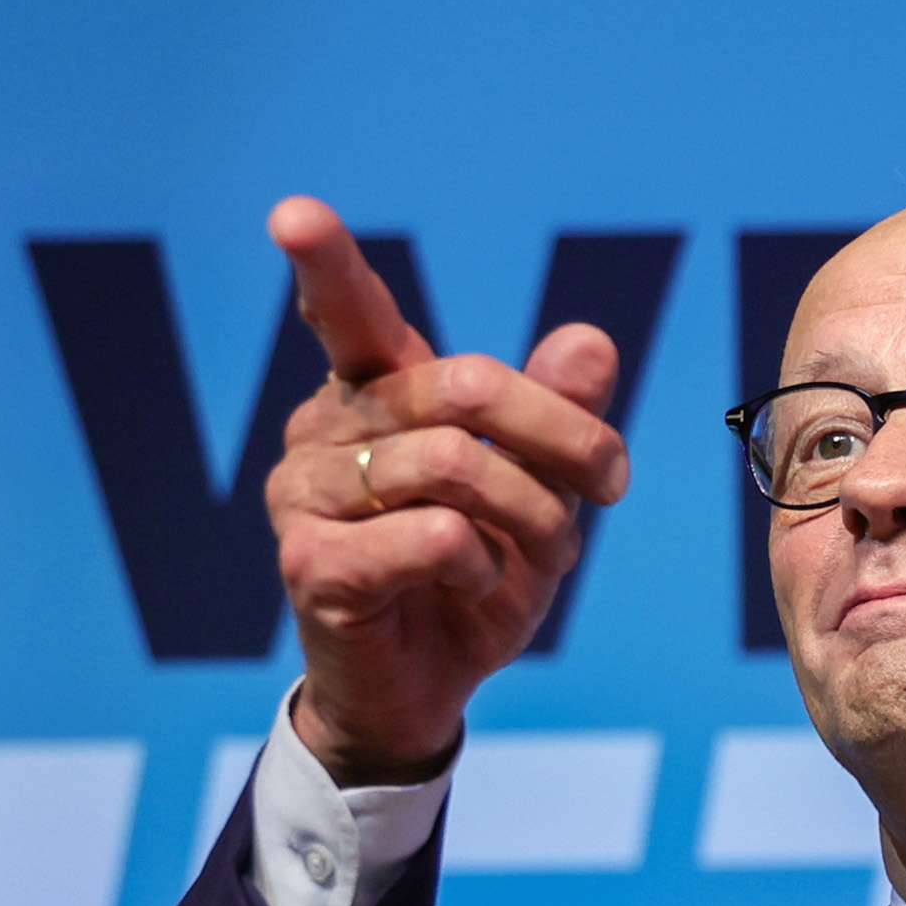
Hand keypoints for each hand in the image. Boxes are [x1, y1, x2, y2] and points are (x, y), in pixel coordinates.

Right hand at [261, 196, 629, 783]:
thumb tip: (592, 343)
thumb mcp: (539, 491)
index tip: (294, 215)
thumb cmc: (472, 578)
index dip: (324, 263)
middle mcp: (325, 429)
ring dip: (536, 513)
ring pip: (456, 464)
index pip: (346, 313)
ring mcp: (305, 496)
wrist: (426, 690)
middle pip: (465, 387)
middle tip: (611, 485)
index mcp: (372, 391)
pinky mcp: (311, 565)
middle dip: (564, 436)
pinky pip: (433, 535)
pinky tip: (476, 586)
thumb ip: (558, 417)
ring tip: (551, 554)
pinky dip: (486, 563)